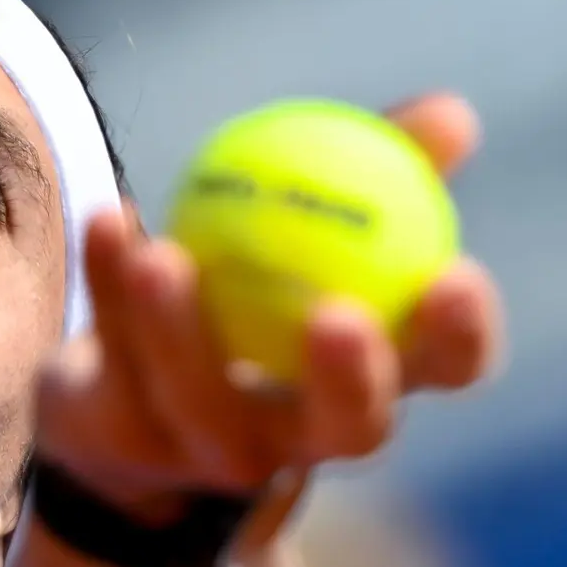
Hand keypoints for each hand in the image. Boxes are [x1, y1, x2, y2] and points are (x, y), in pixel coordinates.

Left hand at [36, 93, 503, 531]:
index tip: (457, 274)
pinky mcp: (123, 438)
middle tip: (336, 312)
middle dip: (352, 381)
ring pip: (199, 397)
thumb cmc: (256, 298)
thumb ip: (385, 174)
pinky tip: (108, 219)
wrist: (128, 401)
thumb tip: (451, 115)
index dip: (462, 337)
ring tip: (162, 256)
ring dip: (180, 326)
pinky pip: (113, 355)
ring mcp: (208, 451)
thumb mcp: (320, 234)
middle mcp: (301, 440)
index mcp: (370, 386)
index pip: (446, 373)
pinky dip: (105, 281)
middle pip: (349, 428)